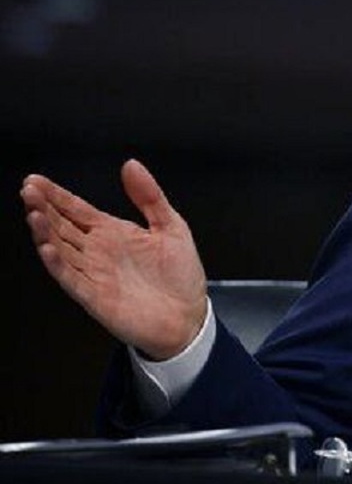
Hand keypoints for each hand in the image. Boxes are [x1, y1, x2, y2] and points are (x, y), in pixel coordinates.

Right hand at [21, 159, 207, 360]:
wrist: (189, 317)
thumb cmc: (180, 276)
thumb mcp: (171, 226)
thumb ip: (149, 196)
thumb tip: (131, 165)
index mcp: (113, 232)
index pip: (76, 209)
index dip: (57, 195)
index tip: (36, 181)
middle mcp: (98, 252)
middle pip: (62, 226)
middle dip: (44, 207)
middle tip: (29, 190)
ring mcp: (93, 273)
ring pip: (61, 249)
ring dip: (45, 232)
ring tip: (34, 213)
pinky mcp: (95, 296)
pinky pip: (71, 278)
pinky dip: (58, 264)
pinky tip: (48, 248)